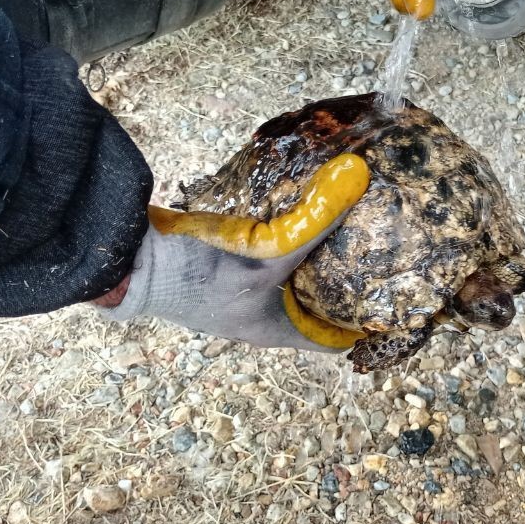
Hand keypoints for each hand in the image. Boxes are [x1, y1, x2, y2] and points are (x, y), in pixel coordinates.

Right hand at [99, 154, 369, 351]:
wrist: (131, 261)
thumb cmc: (196, 274)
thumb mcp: (262, 255)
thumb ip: (310, 226)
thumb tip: (356, 183)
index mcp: (273, 332)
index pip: (332, 340)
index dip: (363, 325)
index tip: (393, 301)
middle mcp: (261, 318)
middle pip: (315, 308)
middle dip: (344, 286)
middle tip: (379, 258)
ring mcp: (242, 294)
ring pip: (294, 281)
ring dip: (317, 262)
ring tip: (351, 236)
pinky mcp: (227, 268)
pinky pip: (272, 258)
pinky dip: (290, 243)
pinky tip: (306, 219)